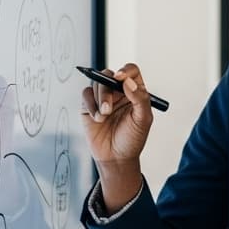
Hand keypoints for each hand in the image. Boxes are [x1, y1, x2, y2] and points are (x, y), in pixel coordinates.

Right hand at [80, 63, 153, 205]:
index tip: (120, 78)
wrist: (116, 157)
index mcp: (135, 91)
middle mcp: (119, 91)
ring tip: (104, 116)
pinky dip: (90, 105)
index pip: (131, 71)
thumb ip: (140, 99)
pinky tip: (97, 118)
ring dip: (99, 99)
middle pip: (109, 74)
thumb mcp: (143, 120)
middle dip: (106, 90)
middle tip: (108, 108)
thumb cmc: (132, 139)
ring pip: (96, 83)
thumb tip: (128, 82)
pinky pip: (85, 94)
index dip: (125, 71)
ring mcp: (103, 97)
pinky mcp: (89, 105)